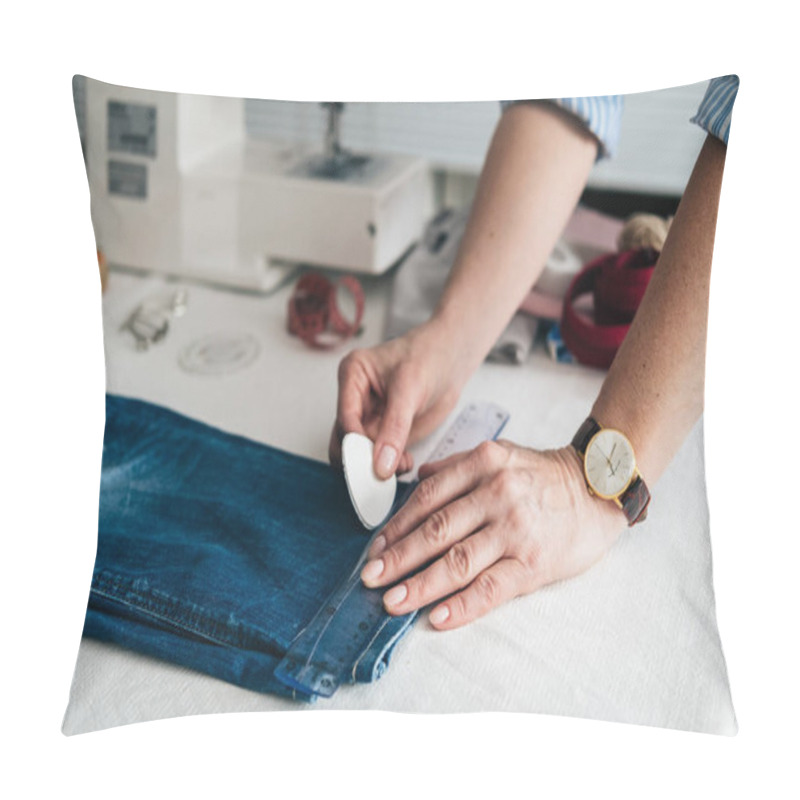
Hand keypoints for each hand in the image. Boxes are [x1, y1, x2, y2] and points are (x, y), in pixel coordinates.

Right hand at [329, 321, 469, 477]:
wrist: (452, 359)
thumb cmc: (430, 357)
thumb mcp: (411, 389)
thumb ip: (395, 428)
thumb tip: (381, 464)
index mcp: (352, 375)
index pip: (345, 418)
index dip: (355, 445)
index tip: (369, 467)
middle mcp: (355, 397)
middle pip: (344, 439)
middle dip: (362, 459)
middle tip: (382, 474)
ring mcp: (368, 416)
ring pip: (359, 452)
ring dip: (376, 465)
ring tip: (401, 466)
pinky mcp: (384, 430)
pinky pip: (377, 456)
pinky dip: (389, 466)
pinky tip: (406, 463)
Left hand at [360, 440, 626, 628]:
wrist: (599, 489)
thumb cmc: (543, 476)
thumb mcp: (501, 454)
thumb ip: (457, 465)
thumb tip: (417, 478)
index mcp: (484, 464)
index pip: (428, 498)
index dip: (397, 527)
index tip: (376, 549)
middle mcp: (497, 493)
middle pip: (436, 531)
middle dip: (398, 559)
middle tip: (371, 579)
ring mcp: (516, 529)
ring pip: (458, 561)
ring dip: (420, 585)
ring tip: (392, 603)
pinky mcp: (534, 562)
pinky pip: (492, 587)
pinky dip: (463, 605)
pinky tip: (438, 618)